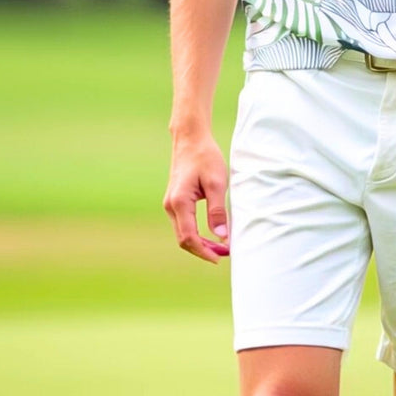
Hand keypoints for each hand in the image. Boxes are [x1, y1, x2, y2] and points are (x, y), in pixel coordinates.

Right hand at [163, 133, 229, 261]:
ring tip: (220, 247)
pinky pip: (183, 224)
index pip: (189, 238)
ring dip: (199, 243)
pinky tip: (210, 234)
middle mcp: (171, 206)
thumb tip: (221, 236)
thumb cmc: (205, 157)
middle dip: (203, 250)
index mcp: (179, 202)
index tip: (221, 256)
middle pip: (183, 240)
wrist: (191, 139)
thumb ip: (217, 211)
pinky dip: (195, 234)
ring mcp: (171, 204)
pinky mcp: (175, 201)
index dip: (205, 251)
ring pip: (182, 233)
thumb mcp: (216, 182)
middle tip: (224, 253)